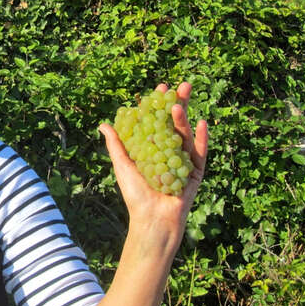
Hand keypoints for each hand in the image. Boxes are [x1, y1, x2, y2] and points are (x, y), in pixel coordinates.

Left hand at [99, 82, 208, 253]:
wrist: (152, 219)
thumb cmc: (135, 194)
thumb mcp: (123, 165)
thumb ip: (116, 144)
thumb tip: (102, 124)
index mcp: (152, 148)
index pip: (157, 121)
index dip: (159, 104)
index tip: (160, 87)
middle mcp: (169, 152)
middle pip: (175, 123)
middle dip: (178, 104)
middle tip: (182, 86)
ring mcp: (184, 162)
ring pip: (186, 136)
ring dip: (184, 120)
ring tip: (179, 105)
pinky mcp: (195, 173)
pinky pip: (200, 154)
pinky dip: (202, 140)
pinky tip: (202, 124)